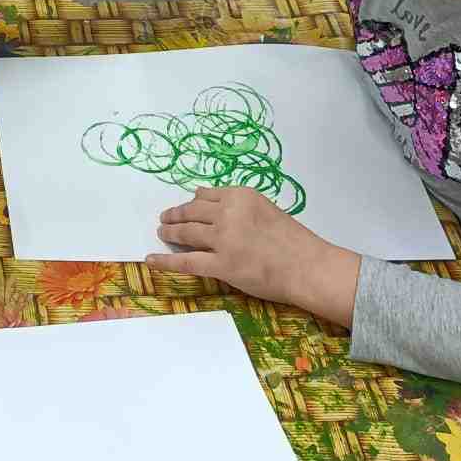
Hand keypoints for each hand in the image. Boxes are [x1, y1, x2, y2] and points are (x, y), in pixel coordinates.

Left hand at [147, 187, 361, 325]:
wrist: (308, 266)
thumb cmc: (294, 241)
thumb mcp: (265, 208)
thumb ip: (236, 203)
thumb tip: (200, 194)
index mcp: (241, 196)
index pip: (206, 195)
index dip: (192, 202)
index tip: (185, 206)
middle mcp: (228, 213)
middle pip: (191, 212)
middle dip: (175, 215)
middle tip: (165, 219)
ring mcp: (222, 239)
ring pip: (186, 233)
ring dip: (170, 232)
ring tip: (162, 233)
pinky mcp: (220, 265)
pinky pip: (185, 262)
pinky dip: (165, 261)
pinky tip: (152, 259)